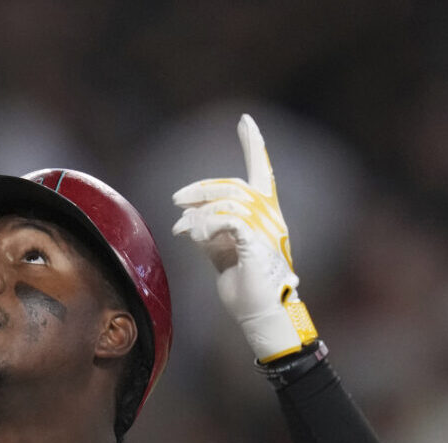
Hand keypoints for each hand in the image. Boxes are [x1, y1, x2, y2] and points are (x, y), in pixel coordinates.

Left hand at [171, 114, 316, 362]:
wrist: (259, 315)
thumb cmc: (244, 287)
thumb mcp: (221, 253)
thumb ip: (209, 231)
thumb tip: (189, 219)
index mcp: (265, 216)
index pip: (261, 172)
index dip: (254, 145)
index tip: (245, 122)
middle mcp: (270, 218)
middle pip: (234, 186)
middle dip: (202, 188)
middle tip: (177, 199)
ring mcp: (267, 229)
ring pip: (229, 200)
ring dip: (199, 210)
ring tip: (184, 227)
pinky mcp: (257, 243)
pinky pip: (228, 220)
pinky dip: (206, 224)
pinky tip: (192, 234)